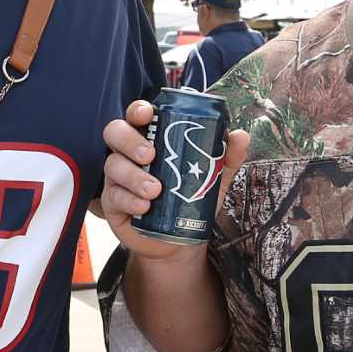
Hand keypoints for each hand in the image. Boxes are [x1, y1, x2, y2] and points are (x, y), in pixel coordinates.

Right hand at [94, 99, 251, 264]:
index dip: (138, 110)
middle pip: (114, 132)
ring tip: (155, 190)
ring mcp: (117, 178)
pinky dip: (129, 200)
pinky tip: (144, 206)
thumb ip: (227, 157)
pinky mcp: (112, 204)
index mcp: (150, 139)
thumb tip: (240, 135)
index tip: (148, 114)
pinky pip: (114, 196)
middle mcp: (128, 154)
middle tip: (151, 155)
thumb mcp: (213, 179)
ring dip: (133, 175)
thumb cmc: (191, 200)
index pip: (136, 116)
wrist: (179, 241)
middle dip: (130, 140)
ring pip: (113, 166)